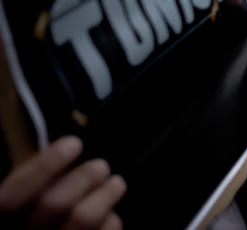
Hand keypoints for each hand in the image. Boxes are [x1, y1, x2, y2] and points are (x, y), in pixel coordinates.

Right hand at [0, 135, 125, 229]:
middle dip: (82, 178)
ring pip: (82, 219)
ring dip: (105, 196)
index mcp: (6, 219)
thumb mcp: (28, 204)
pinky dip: (111, 222)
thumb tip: (67, 151)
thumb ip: (40, 186)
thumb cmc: (41, 220)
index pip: (14, 195)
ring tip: (116, 183)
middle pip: (53, 204)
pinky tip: (112, 214)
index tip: (73, 143)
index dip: (44, 167)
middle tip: (101, 165)